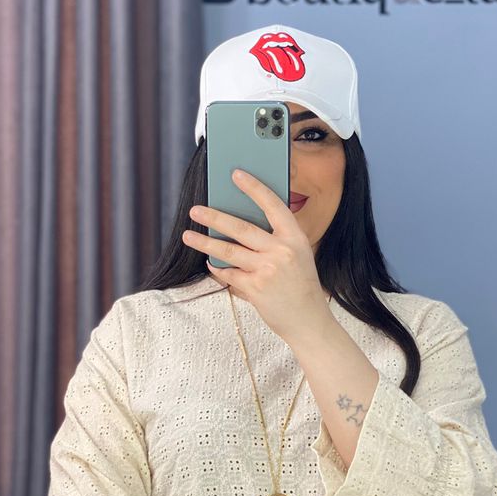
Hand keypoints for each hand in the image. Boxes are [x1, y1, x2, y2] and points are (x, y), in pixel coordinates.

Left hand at [181, 170, 329, 342]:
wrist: (308, 321)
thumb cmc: (301, 286)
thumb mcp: (298, 256)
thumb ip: (276, 240)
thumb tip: (241, 225)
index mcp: (295, 238)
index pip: (273, 205)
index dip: (254, 188)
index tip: (236, 174)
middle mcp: (281, 251)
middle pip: (241, 228)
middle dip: (214, 216)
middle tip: (195, 209)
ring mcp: (267, 270)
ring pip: (228, 251)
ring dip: (205, 242)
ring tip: (188, 235)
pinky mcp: (255, 288)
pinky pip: (228, 273)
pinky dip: (217, 268)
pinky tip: (210, 263)